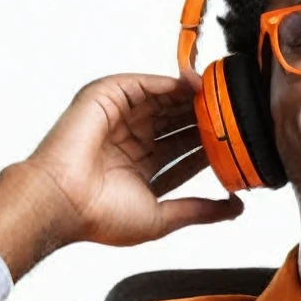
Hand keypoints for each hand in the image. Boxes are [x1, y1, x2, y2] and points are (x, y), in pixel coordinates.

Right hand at [0, 74, 240, 282]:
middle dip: (205, 120)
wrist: (63, 202)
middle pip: (177, 124)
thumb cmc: (100, 217)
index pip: (184, 152)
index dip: (210, 146)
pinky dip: (169, 83)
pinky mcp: (106, 98)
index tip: (237, 143)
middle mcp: (131, 142)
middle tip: (235, 115)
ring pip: (164, 102)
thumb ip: (200, 211)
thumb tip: (235, 208)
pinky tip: (193, 85)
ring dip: (192, 99)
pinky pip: (144, 84)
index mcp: (142, 170)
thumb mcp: (164, 218)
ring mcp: (119, 119)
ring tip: (220, 96)